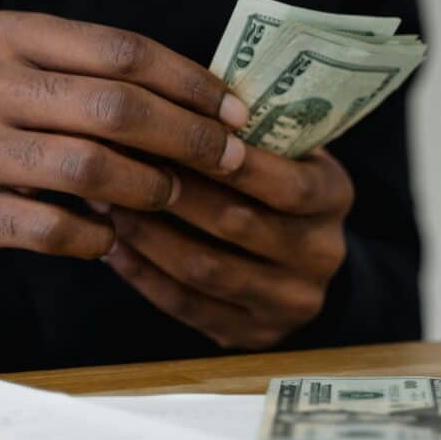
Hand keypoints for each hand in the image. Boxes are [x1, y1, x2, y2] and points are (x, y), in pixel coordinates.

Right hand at [0, 10, 248, 265]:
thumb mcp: (27, 72)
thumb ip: (98, 76)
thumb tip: (208, 103)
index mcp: (13, 36)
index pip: (123, 49)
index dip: (190, 82)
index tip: (236, 110)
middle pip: (115, 107)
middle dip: (188, 136)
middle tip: (230, 159)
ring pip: (89, 167)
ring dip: (148, 187)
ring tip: (173, 195)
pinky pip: (55, 230)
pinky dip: (97, 238)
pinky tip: (114, 237)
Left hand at [104, 147, 352, 349]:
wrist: (307, 262)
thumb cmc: (281, 184)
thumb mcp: (289, 151)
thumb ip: (252, 134)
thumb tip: (170, 104)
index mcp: (334, 198)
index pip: (286, 184)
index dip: (228, 163)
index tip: (169, 132)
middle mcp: (320, 254)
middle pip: (237, 225)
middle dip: (172, 191)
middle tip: (118, 161)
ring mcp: (289, 301)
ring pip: (205, 269)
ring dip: (148, 233)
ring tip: (107, 201)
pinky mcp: (252, 335)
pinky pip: (187, 305)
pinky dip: (144, 274)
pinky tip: (114, 246)